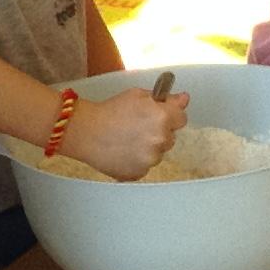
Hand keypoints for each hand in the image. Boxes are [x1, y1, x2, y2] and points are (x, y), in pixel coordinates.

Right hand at [64, 88, 188, 179]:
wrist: (85, 132)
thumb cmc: (110, 110)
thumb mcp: (137, 96)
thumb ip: (164, 99)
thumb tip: (184, 99)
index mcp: (162, 118)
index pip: (182, 119)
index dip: (171, 116)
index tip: (161, 116)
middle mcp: (160, 140)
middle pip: (170, 137)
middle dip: (159, 132)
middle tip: (138, 127)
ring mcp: (150, 159)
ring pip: (158, 153)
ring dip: (149, 148)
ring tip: (128, 140)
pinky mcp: (139, 173)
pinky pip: (146, 166)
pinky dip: (138, 160)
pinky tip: (124, 151)